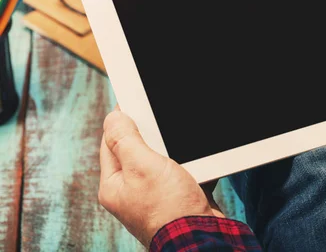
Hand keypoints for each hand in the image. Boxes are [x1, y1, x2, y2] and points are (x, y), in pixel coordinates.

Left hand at [99, 110, 220, 246]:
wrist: (201, 236)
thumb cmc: (170, 207)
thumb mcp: (143, 165)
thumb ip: (125, 138)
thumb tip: (112, 117)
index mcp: (114, 185)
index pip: (110, 142)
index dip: (122, 121)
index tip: (135, 103)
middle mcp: (130, 193)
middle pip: (137, 150)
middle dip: (153, 137)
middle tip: (162, 126)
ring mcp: (153, 197)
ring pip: (161, 161)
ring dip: (174, 152)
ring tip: (182, 151)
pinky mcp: (176, 199)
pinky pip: (180, 173)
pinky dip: (189, 167)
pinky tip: (196, 166)